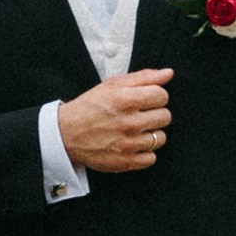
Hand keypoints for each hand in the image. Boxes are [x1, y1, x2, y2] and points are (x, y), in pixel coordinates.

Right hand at [58, 67, 174, 173]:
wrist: (67, 133)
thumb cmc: (90, 107)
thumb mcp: (113, 85)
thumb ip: (143, 77)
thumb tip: (168, 73)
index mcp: (125, 100)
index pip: (162, 96)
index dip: (156, 96)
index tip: (146, 100)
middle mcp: (128, 122)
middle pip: (165, 117)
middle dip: (155, 114)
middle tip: (139, 115)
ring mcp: (128, 144)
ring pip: (161, 138)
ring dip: (150, 134)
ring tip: (135, 130)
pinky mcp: (125, 161)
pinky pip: (152, 158)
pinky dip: (144, 153)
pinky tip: (132, 144)